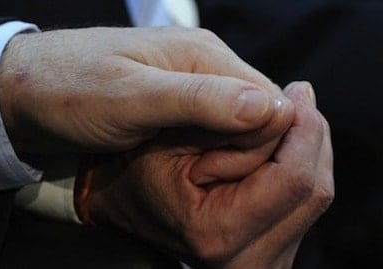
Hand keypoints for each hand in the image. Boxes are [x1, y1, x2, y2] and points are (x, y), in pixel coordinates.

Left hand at [0, 27, 291, 153]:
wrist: (22, 91)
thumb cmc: (69, 91)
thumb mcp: (131, 98)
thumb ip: (199, 100)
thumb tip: (273, 109)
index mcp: (203, 55)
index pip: (268, 102)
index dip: (259, 142)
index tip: (218, 170)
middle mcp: (205, 66)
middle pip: (256, 115)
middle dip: (240, 151)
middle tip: (198, 172)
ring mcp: (189, 85)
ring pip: (234, 127)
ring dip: (220, 154)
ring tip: (186, 168)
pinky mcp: (173, 105)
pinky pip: (208, 131)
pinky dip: (202, 152)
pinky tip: (182, 163)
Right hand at [81, 82, 333, 267]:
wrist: (121, 199)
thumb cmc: (132, 166)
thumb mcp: (163, 134)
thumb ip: (216, 115)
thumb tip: (279, 106)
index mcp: (216, 234)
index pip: (293, 179)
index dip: (302, 128)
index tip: (296, 92)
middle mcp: (244, 262)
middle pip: (314, 190)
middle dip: (308, 136)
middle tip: (290, 98)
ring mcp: (260, 262)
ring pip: (316, 196)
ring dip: (306, 149)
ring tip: (276, 119)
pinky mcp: (269, 253)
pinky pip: (305, 205)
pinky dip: (299, 167)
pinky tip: (275, 146)